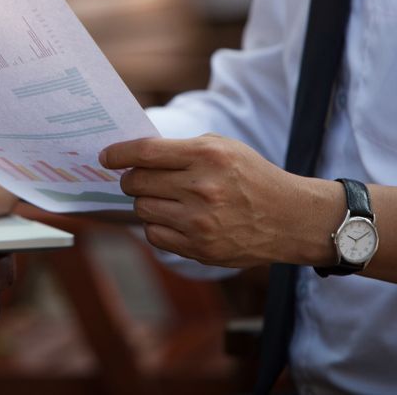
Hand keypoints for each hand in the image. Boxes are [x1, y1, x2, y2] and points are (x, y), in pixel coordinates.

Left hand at [101, 134, 341, 267]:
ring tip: (162, 198)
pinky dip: (156, 225)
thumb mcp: (223, 148)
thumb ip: (181, 149)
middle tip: (135, 178)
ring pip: (142, 209)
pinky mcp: (199, 248)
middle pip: (138, 183)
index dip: (119, 153)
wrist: (289, 218)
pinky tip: (172, 218)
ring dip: (144, 202)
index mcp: (207, 156)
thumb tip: (136, 155)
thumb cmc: (252, 176)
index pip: (146, 153)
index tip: (106, 157)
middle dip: (130, 179)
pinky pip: (154, 235)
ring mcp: (200, 222)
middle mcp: (202, 189)